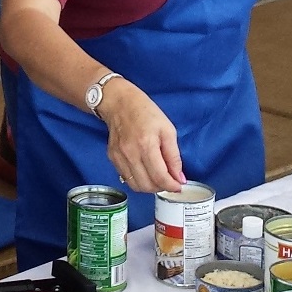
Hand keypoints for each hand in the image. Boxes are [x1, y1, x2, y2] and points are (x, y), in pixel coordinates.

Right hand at [99, 78, 184, 194]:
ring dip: (150, 187)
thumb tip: (179, 178)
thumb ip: (174, 156)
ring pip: (136, 186)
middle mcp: (130, 154)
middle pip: (147, 185)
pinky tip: (145, 172)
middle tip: (169, 181)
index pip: (160, 177)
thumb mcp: (168, 130)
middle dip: (162, 188)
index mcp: (146, 145)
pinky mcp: (112, 158)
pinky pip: (126, 179)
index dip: (172, 186)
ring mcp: (119, 157)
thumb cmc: (147, 113)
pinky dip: (138, 180)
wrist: (120, 103)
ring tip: (158, 178)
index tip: (179, 186)